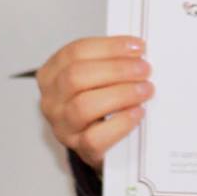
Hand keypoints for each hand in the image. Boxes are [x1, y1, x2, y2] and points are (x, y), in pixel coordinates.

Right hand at [35, 35, 150, 170]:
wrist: (95, 139)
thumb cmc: (95, 101)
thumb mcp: (94, 76)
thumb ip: (109, 61)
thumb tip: (136, 52)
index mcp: (52, 73)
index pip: (76, 52)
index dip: (109, 47)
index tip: (137, 47)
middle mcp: (51, 99)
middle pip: (76, 76)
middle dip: (116, 70)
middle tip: (143, 69)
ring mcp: (62, 126)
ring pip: (84, 106)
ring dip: (121, 94)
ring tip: (145, 90)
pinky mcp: (78, 148)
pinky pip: (95, 138)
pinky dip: (120, 123)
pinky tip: (136, 113)